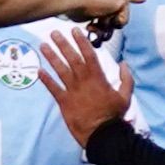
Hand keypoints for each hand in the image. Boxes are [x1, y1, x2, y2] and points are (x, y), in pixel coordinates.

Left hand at [36, 23, 133, 147]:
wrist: (102, 134)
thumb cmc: (114, 116)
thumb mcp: (125, 96)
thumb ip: (126, 79)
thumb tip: (123, 64)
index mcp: (98, 78)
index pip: (89, 54)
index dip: (81, 41)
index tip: (75, 30)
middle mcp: (83, 81)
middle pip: (71, 58)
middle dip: (63, 44)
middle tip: (54, 33)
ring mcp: (72, 91)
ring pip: (60, 70)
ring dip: (51, 57)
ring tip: (43, 46)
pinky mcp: (64, 102)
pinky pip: (53, 89)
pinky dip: (46, 80)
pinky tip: (39, 71)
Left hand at [60, 0, 140, 35]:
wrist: (76, 1)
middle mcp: (111, 1)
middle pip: (119, 20)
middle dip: (114, 25)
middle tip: (108, 22)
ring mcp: (101, 10)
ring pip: (109, 28)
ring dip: (104, 31)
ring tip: (97, 27)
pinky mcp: (90, 18)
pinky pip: (98, 31)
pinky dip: (96, 32)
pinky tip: (91, 28)